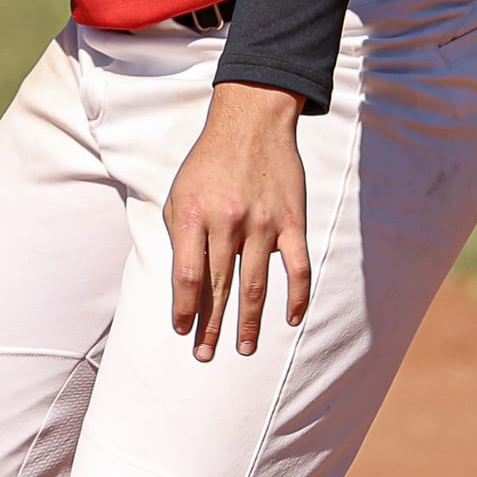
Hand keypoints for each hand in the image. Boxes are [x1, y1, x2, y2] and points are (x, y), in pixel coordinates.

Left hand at [163, 82, 310, 360]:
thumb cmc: (209, 161)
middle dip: (210, 326)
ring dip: (248, 323)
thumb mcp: (180, 192)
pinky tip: (291, 319)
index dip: (184, 309)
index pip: (186, 277)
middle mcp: (227, 222)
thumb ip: (181, 236)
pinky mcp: (292, 221)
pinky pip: (297, 268)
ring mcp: (263, 223)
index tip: (183, 331)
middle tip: (205, 355)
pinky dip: (296, 297)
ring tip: (243, 349)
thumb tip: (186, 285)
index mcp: (193, 215)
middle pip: (218, 288)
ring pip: (255, 286)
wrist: (252, 121)